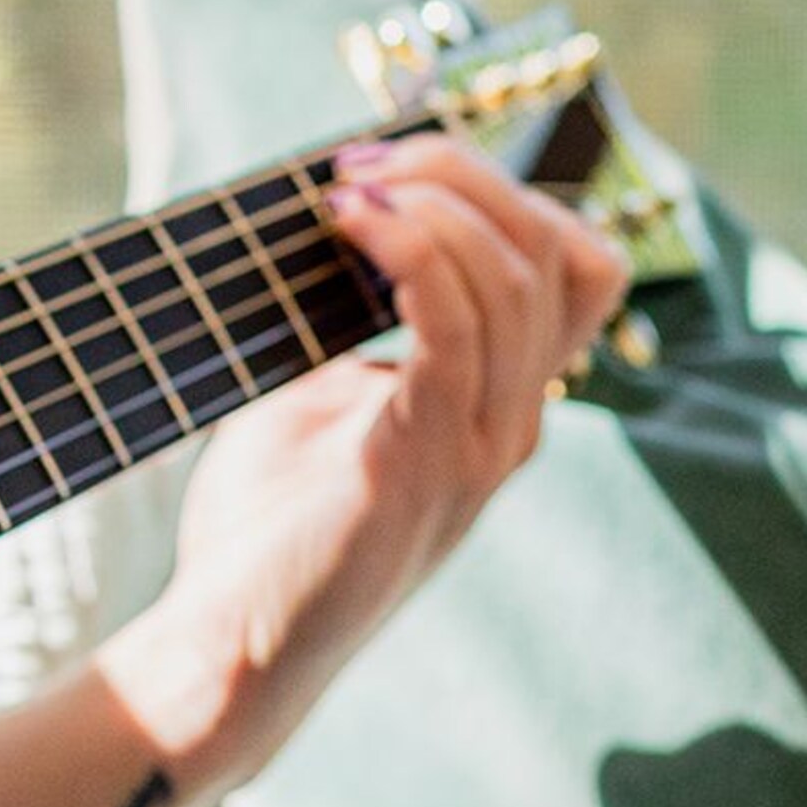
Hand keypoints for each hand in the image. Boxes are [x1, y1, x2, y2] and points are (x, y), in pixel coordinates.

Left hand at [93, 132, 625, 801]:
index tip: (398, 162)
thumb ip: (361, 326)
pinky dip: (410, 253)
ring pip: (512, 281)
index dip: (510, 192)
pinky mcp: (420, 465)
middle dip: (467, 177)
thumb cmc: (270, 526)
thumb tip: (343, 214)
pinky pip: (451, 330)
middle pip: (553, 253)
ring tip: (345, 188)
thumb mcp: (327, 399)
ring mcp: (477, 451)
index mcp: (501, 406)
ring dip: (430, 205)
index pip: (578, 267)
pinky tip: (350, 226)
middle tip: (365, 160)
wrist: (228, 645)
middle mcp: (512, 425)